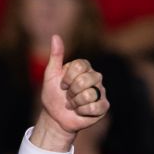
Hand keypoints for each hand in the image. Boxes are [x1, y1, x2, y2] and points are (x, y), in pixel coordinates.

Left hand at [32, 35, 108, 149]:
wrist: (55, 117)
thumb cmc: (53, 95)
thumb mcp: (50, 75)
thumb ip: (56, 56)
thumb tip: (55, 36)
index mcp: (84, 67)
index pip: (79, 66)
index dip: (67, 78)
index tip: (62, 85)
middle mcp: (95, 77)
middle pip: (85, 80)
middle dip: (71, 92)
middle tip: (67, 96)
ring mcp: (100, 91)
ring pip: (89, 94)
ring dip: (75, 103)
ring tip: (72, 105)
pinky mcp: (103, 106)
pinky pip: (96, 107)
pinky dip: (83, 111)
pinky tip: (80, 112)